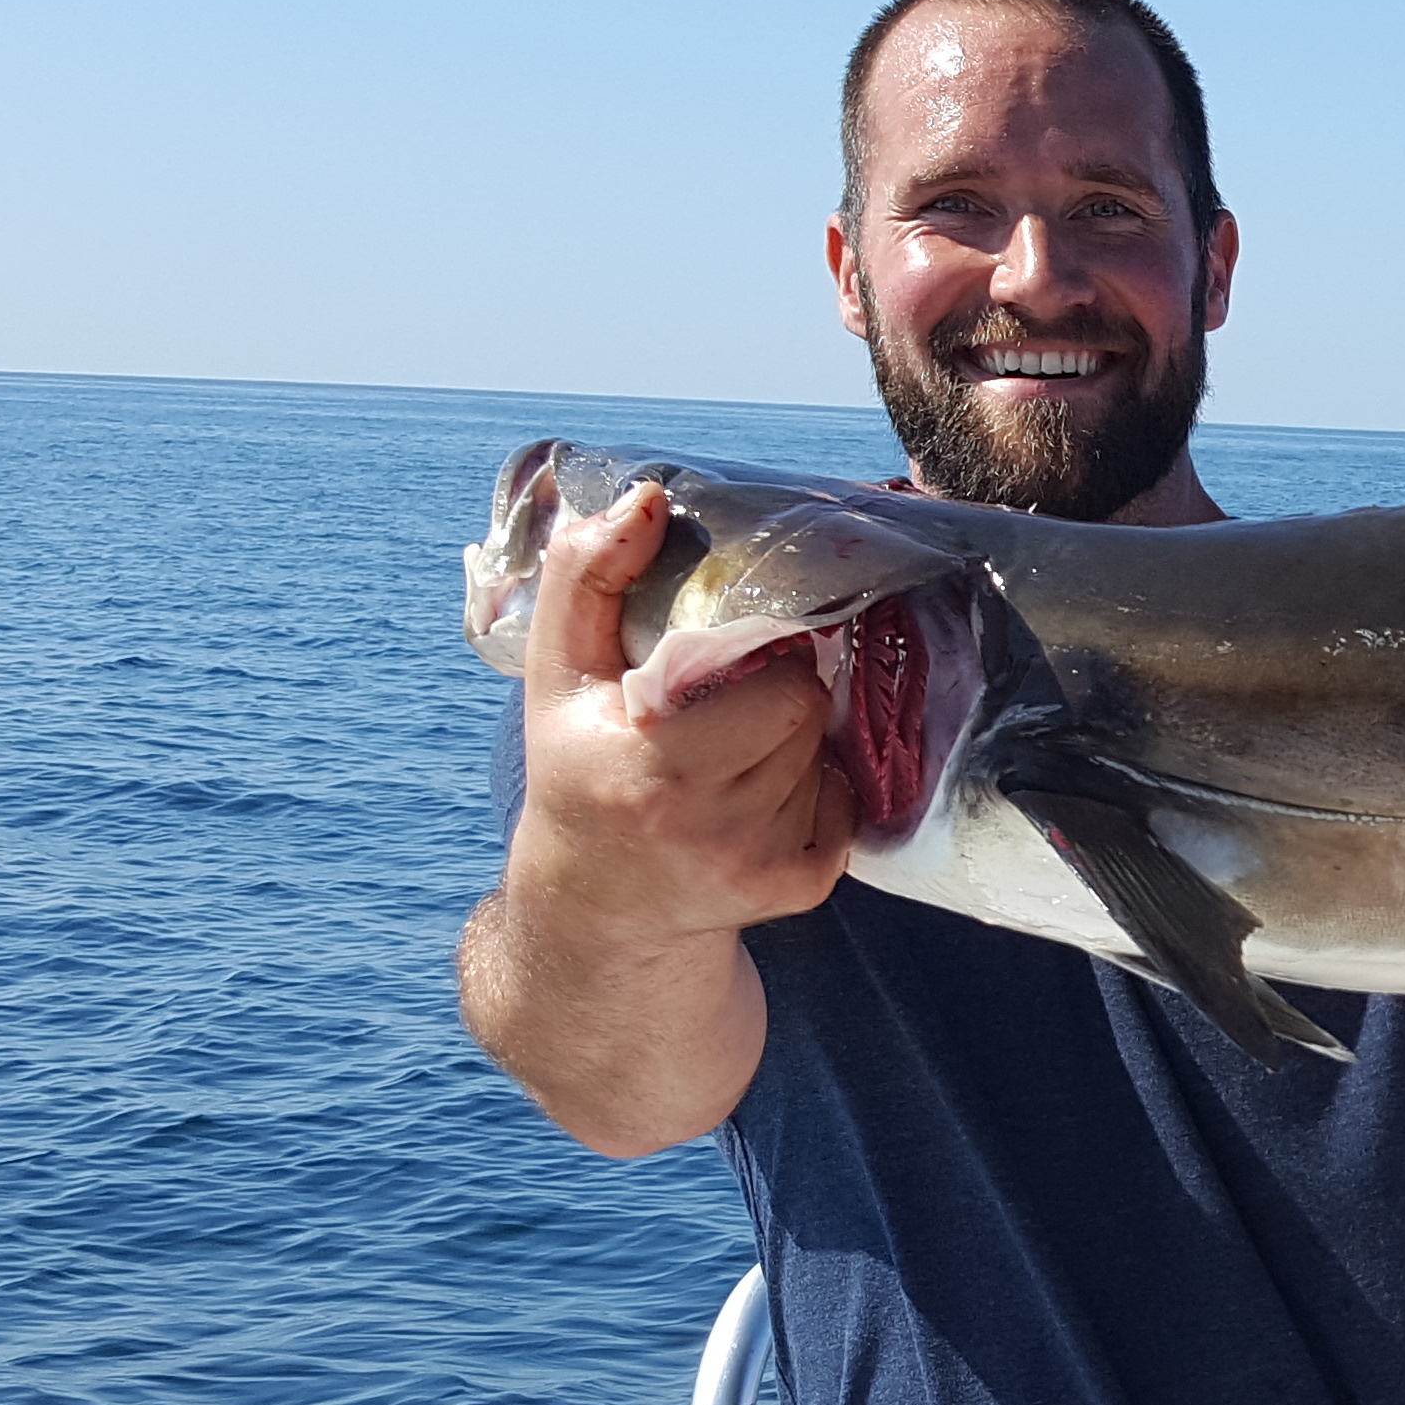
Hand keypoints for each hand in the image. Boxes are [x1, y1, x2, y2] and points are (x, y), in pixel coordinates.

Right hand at [501, 483, 855, 942]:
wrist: (596, 905)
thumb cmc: (580, 764)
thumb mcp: (559, 670)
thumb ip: (585, 574)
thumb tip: (648, 499)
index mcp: (647, 755)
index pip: (779, 679)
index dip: (765, 654)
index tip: (731, 656)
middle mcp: (700, 819)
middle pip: (808, 712)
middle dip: (781, 694)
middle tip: (732, 704)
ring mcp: (751, 862)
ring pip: (824, 757)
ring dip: (794, 745)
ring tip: (734, 754)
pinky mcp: (794, 892)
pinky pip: (845, 810)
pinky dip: (815, 796)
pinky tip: (756, 801)